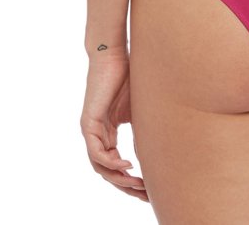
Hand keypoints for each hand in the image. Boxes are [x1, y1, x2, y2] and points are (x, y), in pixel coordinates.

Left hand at [80, 45, 148, 201]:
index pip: (116, 165)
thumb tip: (160, 151)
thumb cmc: (129, 75)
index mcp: (108, 132)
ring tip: (138, 184)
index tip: (148, 189)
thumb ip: (144, 130)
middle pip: (108, 172)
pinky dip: (110, 163)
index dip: (131, 180)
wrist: (113, 54)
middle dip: (127, 186)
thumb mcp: (140, 109)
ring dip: (120, 179)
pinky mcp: (89, 123)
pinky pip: (96, 153)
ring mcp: (91, 130)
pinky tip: (127, 165)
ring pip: (101, 167)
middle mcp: (97, 135)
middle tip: (145, 195)